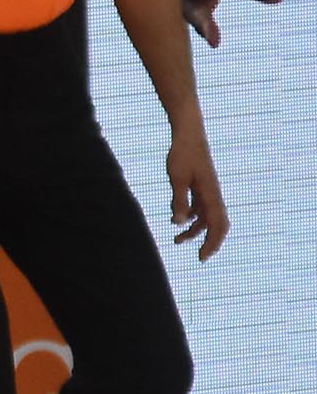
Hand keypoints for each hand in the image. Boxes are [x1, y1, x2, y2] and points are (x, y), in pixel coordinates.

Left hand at [167, 132, 229, 259]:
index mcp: (211, 194)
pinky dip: (191, 217)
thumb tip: (179, 224)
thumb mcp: (177, 180)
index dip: (212, 243)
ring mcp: (208, 191)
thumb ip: (179, 202)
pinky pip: (200, 208)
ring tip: (176, 241)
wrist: (188, 135)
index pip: (217, 225)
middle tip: (200, 258)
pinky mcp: (201, 187)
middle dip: (209, 242)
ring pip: (206, 218)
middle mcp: (213, 194)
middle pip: (217, 225)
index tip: (202, 257)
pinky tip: (175, 220)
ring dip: (194, 231)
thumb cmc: (182, 155)